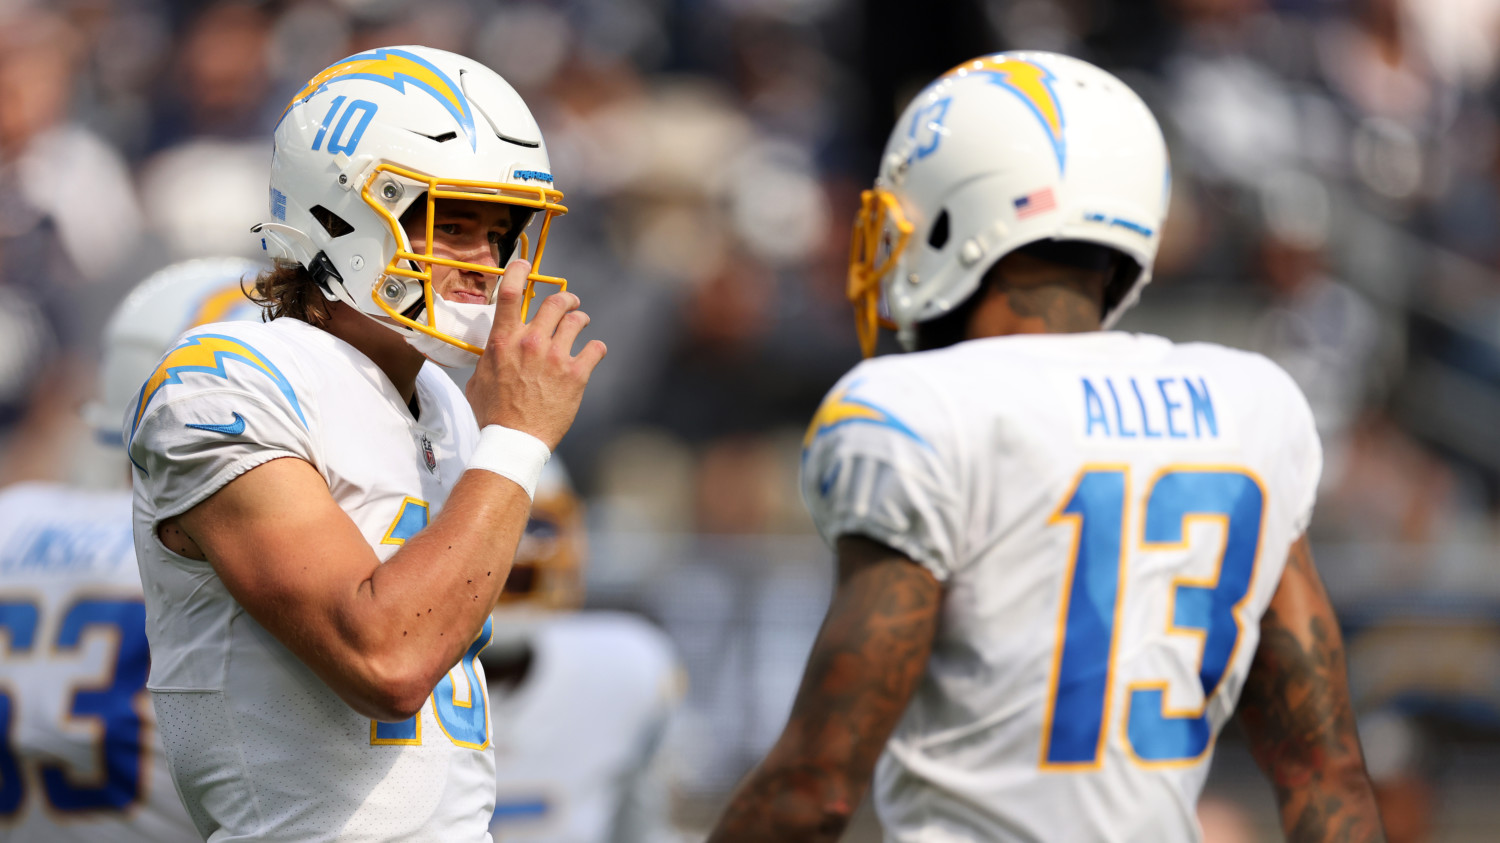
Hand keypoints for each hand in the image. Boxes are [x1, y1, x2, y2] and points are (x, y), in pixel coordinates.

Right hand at [465, 260, 605, 447]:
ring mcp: (555, 357)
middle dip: (565, 299)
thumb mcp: (479, 378)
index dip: (519, 271)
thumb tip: (492, 348)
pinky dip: (596, 348)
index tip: (524, 265)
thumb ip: (490, 356)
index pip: (511, 293)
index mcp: (504, 341)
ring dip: (580, 319)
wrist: (514, 439)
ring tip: (581, 324)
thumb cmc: (492, 413)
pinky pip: (596, 349)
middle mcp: (531, 343)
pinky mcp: (576, 374)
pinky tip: (594, 352)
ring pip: (577, 321)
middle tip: (570, 302)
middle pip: (555, 302)